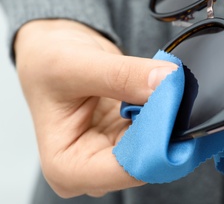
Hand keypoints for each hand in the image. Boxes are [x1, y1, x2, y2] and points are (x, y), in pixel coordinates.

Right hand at [14, 20, 176, 197]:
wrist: (53, 54)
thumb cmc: (48, 65)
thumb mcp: (76, 65)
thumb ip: (123, 76)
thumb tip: (167, 82)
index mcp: (66, 166)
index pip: (124, 170)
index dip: (155, 142)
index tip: (173, 106)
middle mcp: (90, 169)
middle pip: (144, 162)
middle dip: (164, 130)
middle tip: (176, 93)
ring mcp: (111, 155)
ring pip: (155, 148)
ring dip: (167, 120)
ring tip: (168, 89)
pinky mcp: (126, 138)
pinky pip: (155, 132)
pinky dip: (164, 113)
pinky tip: (163, 93)